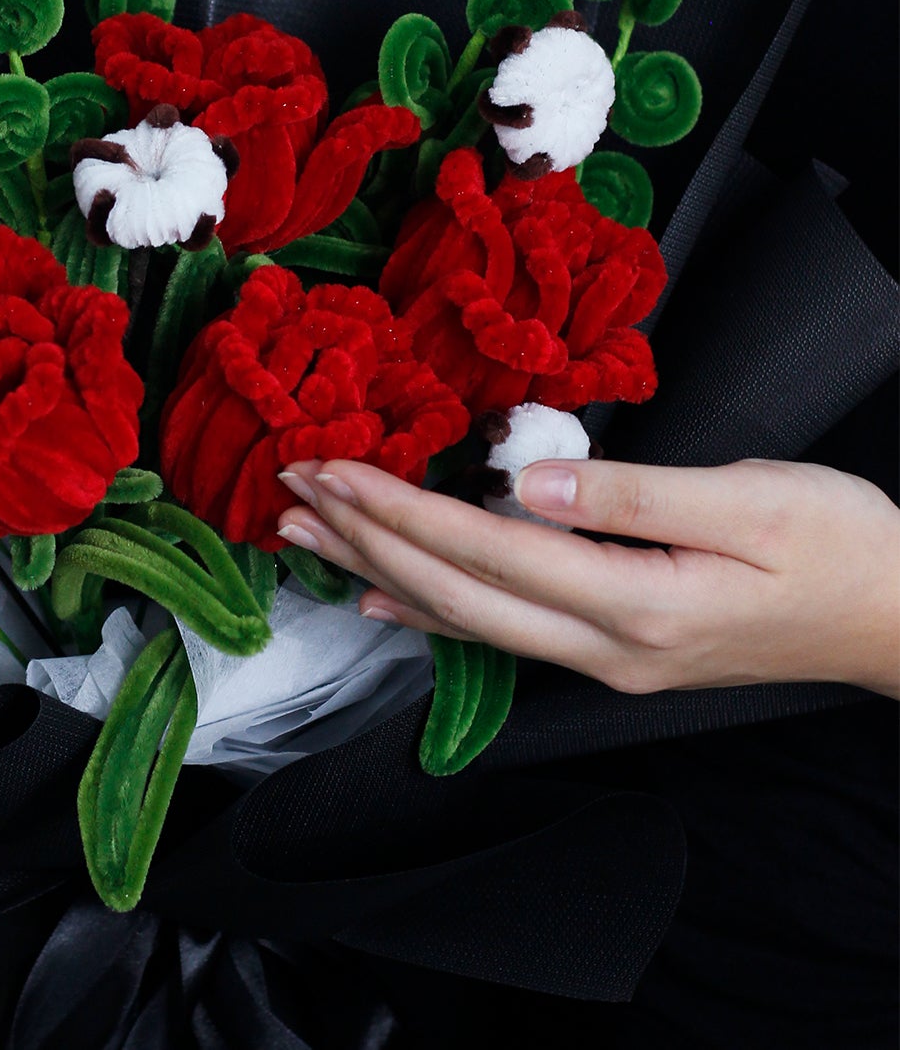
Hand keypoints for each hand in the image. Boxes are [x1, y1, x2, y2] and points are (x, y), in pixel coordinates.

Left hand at [276, 457, 899, 699]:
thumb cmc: (842, 547)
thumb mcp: (750, 501)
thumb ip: (630, 494)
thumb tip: (524, 480)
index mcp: (635, 603)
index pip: (485, 551)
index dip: (400, 510)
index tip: (331, 470)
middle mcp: (602, 647)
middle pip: (453, 594)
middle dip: (364, 539)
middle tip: (289, 491)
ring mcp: (601, 660)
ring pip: (462, 619)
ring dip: (378, 572)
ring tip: (307, 536)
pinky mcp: (608, 653)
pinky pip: (496, 635)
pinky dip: (427, 613)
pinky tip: (380, 602)